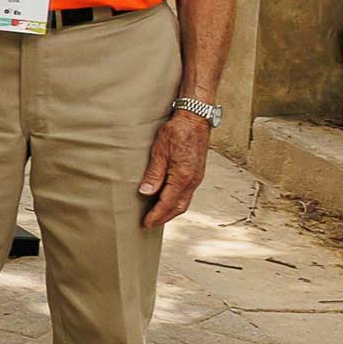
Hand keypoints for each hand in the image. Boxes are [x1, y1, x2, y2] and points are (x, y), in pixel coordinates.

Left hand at [140, 110, 212, 226]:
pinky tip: (168, 200)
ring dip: (171, 211)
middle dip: (164, 217)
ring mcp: (196, 177)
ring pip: (184, 201)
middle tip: (150, 224)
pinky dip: (177, 201)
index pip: (167, 203)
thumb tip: (145, 193)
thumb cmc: (177, 132)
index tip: (145, 223)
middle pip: (178, 207)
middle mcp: (192, 181)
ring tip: (158, 216)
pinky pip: (187, 193)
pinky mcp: (197, 173)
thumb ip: (154, 174)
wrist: (196, 120)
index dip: (156, 215)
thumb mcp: (160, 151)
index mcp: (182, 177)